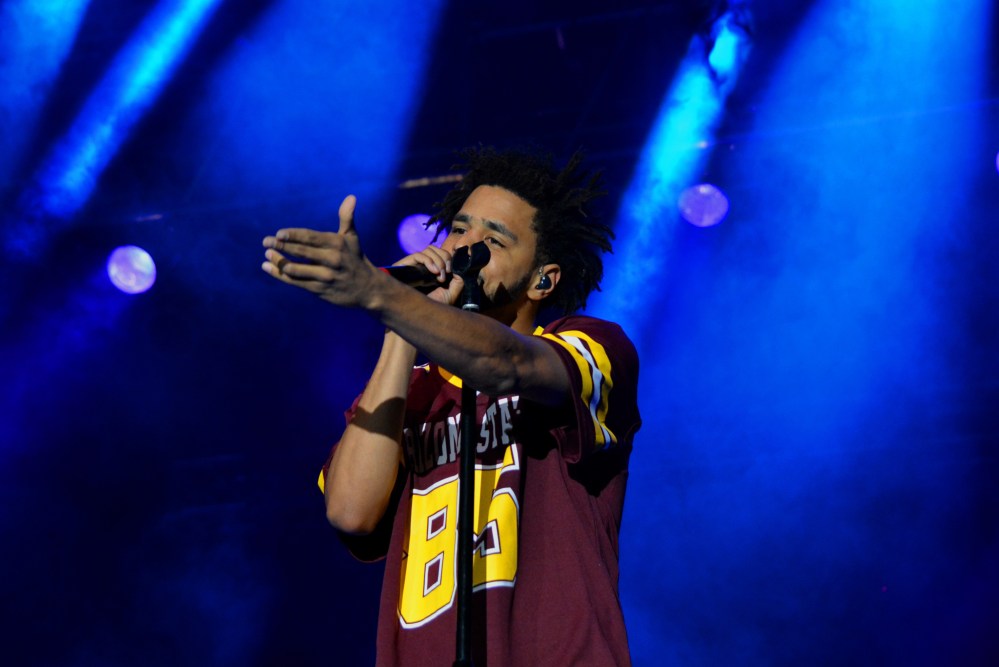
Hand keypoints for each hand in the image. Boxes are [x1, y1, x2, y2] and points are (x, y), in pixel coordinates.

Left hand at [261, 195, 379, 308]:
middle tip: (265, 241)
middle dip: (281, 246)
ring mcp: (325, 277)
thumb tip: (351, 197)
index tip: (278, 233)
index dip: (293, 235)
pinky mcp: (319, 290)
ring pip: (296, 269)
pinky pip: (295, 282)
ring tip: (267, 254)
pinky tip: (268, 267)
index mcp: (336, 244)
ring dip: (279, 262)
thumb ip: (347, 217)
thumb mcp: (352, 238)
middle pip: (301, 252)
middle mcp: (332, 260)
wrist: (367, 289)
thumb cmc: (354, 258)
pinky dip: (279, 275)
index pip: (311, 237)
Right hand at [392, 246, 464, 304]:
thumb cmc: (431, 307)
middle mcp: (422, 266)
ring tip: (439, 277)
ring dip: (438, 261)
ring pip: (428, 250)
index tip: (450, 272)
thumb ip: (457, 281)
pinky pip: (418, 255)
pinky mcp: (405, 266)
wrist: (416, 316)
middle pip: (435, 249)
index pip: (441, 254)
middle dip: (444, 259)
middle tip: (445, 274)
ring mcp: (414, 265)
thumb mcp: (451, 294)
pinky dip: (429, 261)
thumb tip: (458, 269)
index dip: (448, 258)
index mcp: (432, 271)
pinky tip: (433, 272)